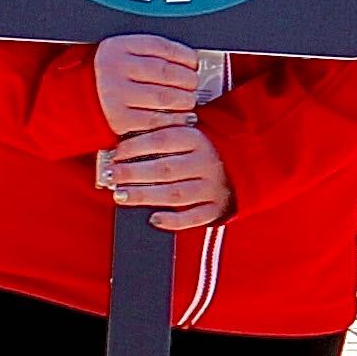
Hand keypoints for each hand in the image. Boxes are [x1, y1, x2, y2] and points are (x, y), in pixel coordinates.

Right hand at [91, 34, 214, 134]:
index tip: (194, 63)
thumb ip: (150, 54)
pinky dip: (175, 119)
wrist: (75, 103)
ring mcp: (116, 95)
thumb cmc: (108, 80)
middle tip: (193, 84)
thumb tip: (190, 63)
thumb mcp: (122, 56)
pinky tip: (181, 117)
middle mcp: (115, 68)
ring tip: (188, 100)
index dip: (185, 55)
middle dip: (188, 79)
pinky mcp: (120, 120)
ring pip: (165, 96)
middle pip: (166, 72)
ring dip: (185, 100)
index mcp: (118, 47)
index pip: (161, 46)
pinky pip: (157, 120)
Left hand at [97, 116, 230, 229]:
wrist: (245, 164)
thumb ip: (162, 139)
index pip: (161, 140)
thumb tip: (123, 152)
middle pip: (164, 169)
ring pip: (174, 194)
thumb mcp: (188, 134)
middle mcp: (206, 162)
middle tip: (111, 176)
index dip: (135, 147)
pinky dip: (173, 221)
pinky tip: (153, 219)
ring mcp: (212, 187)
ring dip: (144, 196)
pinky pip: (193, 218)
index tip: (116, 153)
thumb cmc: (205, 150)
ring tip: (121, 196)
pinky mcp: (216, 208)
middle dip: (132, 173)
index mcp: (197, 139)